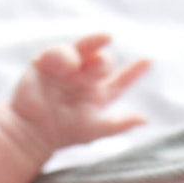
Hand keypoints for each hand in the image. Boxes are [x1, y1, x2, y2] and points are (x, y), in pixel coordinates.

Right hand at [10, 34, 149, 151]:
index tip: (148, 61)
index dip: (134, 72)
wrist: (35, 132)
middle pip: (102, 62)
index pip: (120, 81)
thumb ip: (120, 124)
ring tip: (85, 63)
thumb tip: (145, 120)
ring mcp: (66, 70)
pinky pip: (58, 51)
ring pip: (83, 50)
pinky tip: (68, 64)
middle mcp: (84, 80)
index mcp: (98, 95)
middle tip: (102, 68)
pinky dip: (64, 55)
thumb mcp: (97, 128)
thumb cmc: (66, 133)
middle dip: (104, 63)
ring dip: (89, 49)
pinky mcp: (46, 63)